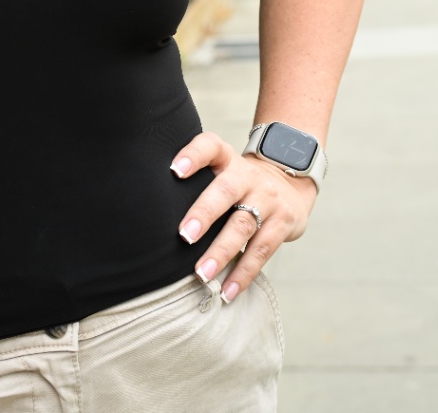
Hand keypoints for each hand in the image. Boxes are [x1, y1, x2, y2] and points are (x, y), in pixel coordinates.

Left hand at [171, 131, 317, 303]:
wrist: (289, 181)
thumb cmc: (238, 181)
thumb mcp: (220, 168)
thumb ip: (193, 180)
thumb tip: (148, 209)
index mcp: (226, 159)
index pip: (209, 146)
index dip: (192, 155)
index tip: (172, 170)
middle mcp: (246, 176)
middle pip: (225, 191)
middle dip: (204, 214)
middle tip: (184, 236)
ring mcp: (267, 199)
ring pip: (243, 226)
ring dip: (221, 252)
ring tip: (201, 274)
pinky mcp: (283, 223)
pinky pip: (262, 251)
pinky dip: (243, 273)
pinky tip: (227, 291)